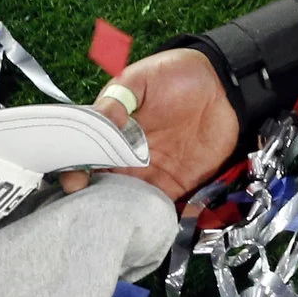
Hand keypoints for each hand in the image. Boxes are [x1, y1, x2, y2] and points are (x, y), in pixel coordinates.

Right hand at [58, 47, 237, 203]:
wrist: (223, 85)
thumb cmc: (178, 74)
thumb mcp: (143, 77)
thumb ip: (119, 97)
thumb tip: (104, 117)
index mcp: (111, 132)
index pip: (84, 155)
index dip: (75, 168)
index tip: (75, 180)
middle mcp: (125, 156)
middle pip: (100, 184)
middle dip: (91, 199)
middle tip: (90, 208)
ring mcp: (149, 172)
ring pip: (124, 200)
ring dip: (117, 212)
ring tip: (113, 220)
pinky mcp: (175, 183)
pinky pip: (156, 204)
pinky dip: (148, 215)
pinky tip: (142, 222)